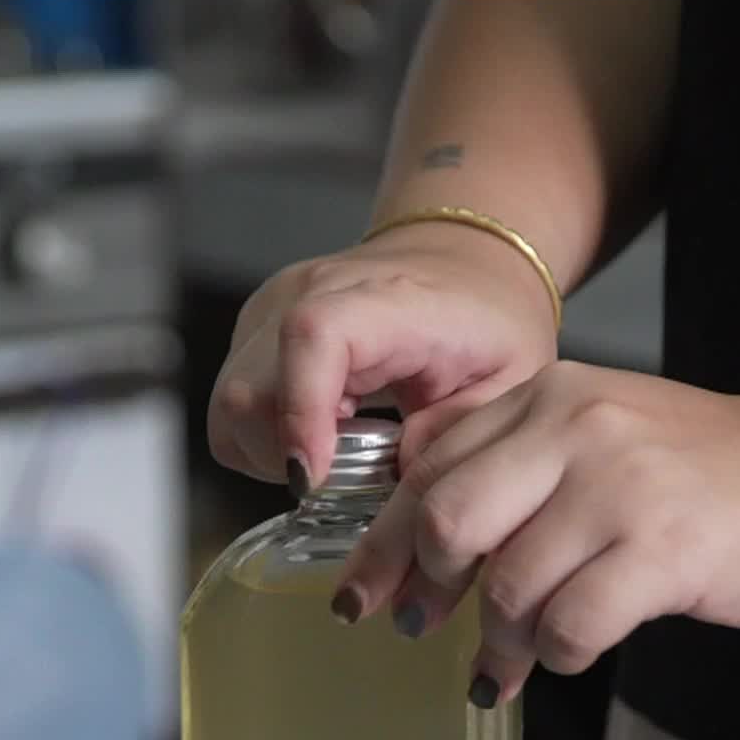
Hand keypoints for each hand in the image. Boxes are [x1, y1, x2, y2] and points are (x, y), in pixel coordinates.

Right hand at [209, 220, 558, 491]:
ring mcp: (275, 306)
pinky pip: (234, 402)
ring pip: (230, 404)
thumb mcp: (509, 382)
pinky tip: (319, 433)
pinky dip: (265, 435)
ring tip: (337, 454)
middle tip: (347, 476)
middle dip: (287, 455)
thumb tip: (398, 474)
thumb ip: (458, 431)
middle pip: (250, 389)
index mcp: (386, 300)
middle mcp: (313, 291)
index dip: (300, 413)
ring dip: (272, 450)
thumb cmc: (487, 319)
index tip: (313, 477)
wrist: (465, 262)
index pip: (313, 338)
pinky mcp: (257, 326)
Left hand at [332, 361, 739, 703]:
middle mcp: (577, 428)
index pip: (430, 466)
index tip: (365, 590)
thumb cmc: (705, 476)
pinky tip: (571, 655)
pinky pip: (571, 625)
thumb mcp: (598, 436)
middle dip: (427, 586)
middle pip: (448, 518)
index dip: (385, 540)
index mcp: (550, 396)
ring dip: (501, 640)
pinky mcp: (664, 549)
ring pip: (509, 584)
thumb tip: (419, 541)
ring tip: (512, 660)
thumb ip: (514, 465)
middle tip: (426, 626)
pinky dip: (558, 656)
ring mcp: (620, 486)